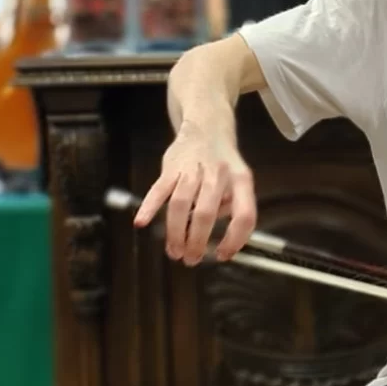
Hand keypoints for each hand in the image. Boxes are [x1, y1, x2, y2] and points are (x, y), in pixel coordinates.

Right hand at [133, 120, 256, 264]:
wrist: (207, 126)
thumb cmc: (224, 162)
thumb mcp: (239, 180)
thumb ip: (232, 206)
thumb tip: (219, 238)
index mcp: (240, 180)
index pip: (244, 215)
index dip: (235, 240)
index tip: (223, 254)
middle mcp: (218, 173)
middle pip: (206, 213)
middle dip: (197, 241)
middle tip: (191, 259)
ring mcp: (193, 169)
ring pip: (181, 204)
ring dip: (176, 232)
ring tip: (174, 251)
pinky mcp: (172, 166)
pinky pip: (159, 189)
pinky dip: (149, 207)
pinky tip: (142, 223)